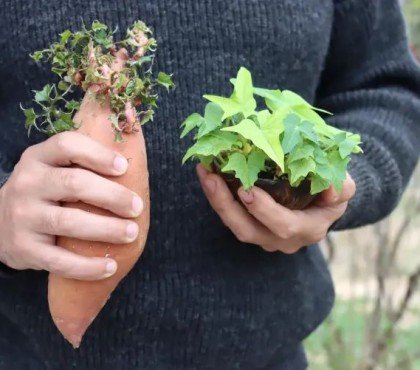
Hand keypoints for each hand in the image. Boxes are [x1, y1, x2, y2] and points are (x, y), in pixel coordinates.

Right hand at [0, 131, 143, 279]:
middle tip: (136, 208)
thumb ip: (82, 164)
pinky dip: (87, 267)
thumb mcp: (53, 168)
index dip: (98, 155)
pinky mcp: (23, 248)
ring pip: (69, 222)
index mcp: (39, 157)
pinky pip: (59, 260)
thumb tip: (134, 170)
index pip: (67, 145)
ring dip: (106, 229)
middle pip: (74, 183)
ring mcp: (22, 216)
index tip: (124, 168)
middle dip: (112, 196)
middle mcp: (27, 183)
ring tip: (131, 233)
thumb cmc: (44, 192)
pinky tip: (109, 267)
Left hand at [196, 164, 354, 253]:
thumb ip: (342, 187)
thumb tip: (330, 187)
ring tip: (204, 173)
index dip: (264, 211)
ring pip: (234, 225)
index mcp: (307, 229)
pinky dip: (218, 196)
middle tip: (212, 178)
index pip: (284, 226)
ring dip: (216, 200)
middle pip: (249, 231)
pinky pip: (231, 215)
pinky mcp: (251, 225)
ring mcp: (263, 235)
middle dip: (227, 206)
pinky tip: (208, 174)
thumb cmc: (332, 192)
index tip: (247, 190)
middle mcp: (281, 239)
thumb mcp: (345, 189)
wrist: (321, 201)